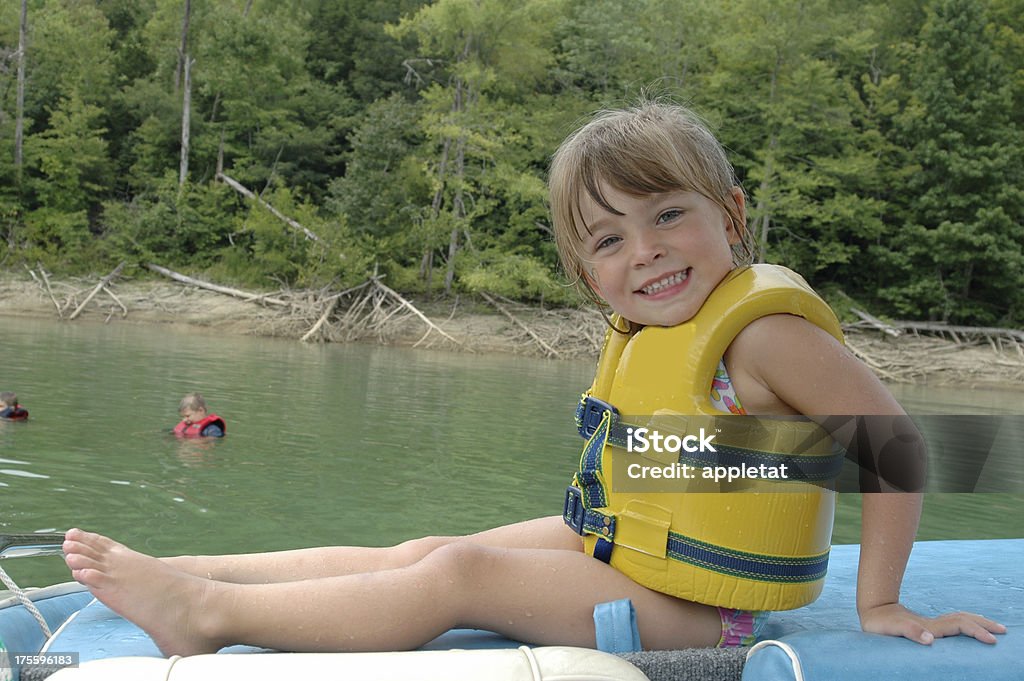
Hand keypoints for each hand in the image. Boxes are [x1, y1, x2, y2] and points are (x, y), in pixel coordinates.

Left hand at [860, 602, 1006, 644]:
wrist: (872, 609)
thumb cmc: (880, 623)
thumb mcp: (891, 628)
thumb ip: (910, 632)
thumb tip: (931, 639)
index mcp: (930, 627)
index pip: (959, 626)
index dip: (975, 631)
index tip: (991, 639)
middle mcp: (933, 625)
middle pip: (964, 620)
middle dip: (983, 624)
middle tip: (1003, 631)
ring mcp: (931, 625)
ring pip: (959, 620)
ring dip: (977, 622)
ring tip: (993, 628)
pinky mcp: (927, 627)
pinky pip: (952, 625)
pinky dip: (966, 625)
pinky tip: (969, 629)